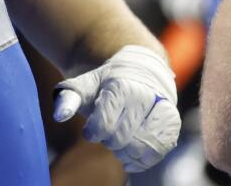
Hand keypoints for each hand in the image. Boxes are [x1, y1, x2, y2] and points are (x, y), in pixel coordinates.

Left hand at [53, 45, 181, 171]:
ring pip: (141, 147)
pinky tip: (130, 154)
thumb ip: (68, 98)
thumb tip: (58, 116)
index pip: (105, 123)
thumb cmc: (107, 84)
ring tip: (117, 143)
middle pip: (121, 137)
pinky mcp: (172, 124)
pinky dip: (143, 158)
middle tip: (105, 135)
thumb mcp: (84, 85)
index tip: (90, 131)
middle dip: (108, 141)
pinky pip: (158, 151)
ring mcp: (162, 109)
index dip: (94, 132)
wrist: (139, 71)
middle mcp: (146, 96)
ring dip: (125, 151)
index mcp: (121, 85)